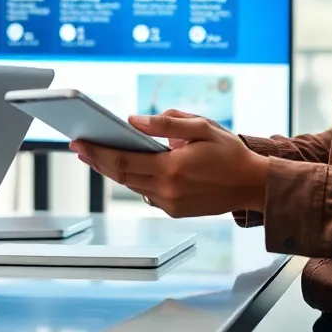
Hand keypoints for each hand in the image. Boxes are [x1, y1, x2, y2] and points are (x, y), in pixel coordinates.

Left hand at [69, 110, 269, 217]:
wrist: (253, 184)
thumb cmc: (229, 152)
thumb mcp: (201, 126)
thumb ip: (165, 123)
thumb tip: (132, 121)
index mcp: (172, 169)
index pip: (123, 160)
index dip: (97, 152)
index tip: (79, 143)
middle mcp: (168, 190)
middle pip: (121, 175)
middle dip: (97, 160)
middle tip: (79, 147)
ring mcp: (171, 204)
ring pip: (132, 185)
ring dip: (113, 170)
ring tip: (97, 154)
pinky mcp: (175, 211)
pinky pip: (146, 193)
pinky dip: (134, 179)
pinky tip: (126, 166)